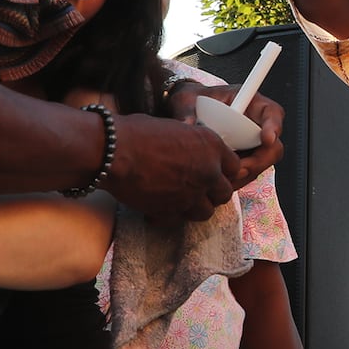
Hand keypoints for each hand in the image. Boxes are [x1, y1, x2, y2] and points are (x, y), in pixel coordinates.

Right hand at [103, 113, 238, 222]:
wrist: (114, 151)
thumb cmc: (138, 132)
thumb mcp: (175, 128)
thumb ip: (192, 145)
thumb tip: (192, 153)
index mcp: (212, 146)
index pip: (234, 166)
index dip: (223, 171)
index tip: (214, 172)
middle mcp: (208, 172)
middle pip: (224, 193)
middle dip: (213, 193)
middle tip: (199, 189)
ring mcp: (191, 195)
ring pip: (206, 212)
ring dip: (196, 207)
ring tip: (181, 200)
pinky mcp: (172, 212)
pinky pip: (180, 220)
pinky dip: (172, 215)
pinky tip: (160, 206)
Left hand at [168, 81, 284, 186]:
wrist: (188, 113)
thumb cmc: (193, 100)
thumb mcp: (188, 99)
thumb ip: (188, 110)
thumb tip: (187, 124)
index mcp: (250, 103)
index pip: (272, 113)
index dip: (273, 126)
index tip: (266, 138)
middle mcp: (256, 125)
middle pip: (272, 147)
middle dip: (258, 161)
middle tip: (239, 168)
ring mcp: (251, 145)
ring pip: (261, 164)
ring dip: (245, 174)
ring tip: (224, 178)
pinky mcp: (243, 160)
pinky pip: (247, 174)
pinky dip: (236, 180)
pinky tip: (220, 181)